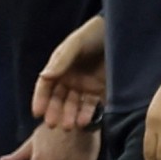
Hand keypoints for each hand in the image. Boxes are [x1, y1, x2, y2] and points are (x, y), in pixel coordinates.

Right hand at [32, 15, 105, 129]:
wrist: (123, 32)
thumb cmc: (94, 34)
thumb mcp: (76, 44)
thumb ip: (61, 61)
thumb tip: (44, 76)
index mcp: (60, 67)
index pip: (46, 86)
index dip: (41, 99)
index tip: (37, 113)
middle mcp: (70, 79)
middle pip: (58, 99)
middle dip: (54, 112)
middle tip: (52, 124)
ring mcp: (86, 86)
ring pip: (74, 105)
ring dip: (69, 116)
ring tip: (68, 126)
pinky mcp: (101, 91)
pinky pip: (92, 106)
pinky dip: (87, 115)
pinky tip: (83, 122)